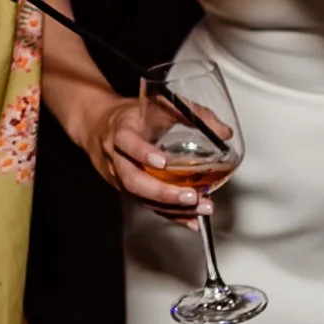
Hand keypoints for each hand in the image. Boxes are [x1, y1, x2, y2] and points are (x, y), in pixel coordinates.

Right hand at [81, 94, 222, 219]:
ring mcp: (121, 178)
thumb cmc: (131, 116)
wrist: (100, 128)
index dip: (142, 153)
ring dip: (172, 207)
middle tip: (190, 195)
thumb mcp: (159, 104)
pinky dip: (172, 215)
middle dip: (162, 192)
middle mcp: (117, 158)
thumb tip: (224, 133)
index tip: (161, 162)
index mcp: (121, 131)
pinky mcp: (130, 191)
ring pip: (141, 197)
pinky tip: (192, 220)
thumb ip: (192, 114)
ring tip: (200, 208)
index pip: (126, 142)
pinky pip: (149, 206)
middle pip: (133, 180)